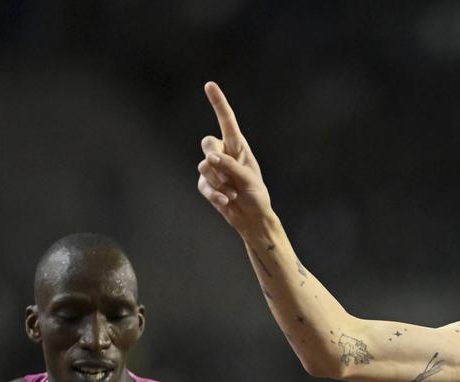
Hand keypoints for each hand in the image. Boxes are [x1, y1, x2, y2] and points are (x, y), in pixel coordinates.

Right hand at [197, 81, 271, 232]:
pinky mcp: (206, 184)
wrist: (252, 217)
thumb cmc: (256, 195)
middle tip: (229, 176)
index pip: (227, 121)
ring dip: (220, 182)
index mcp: (238, 146)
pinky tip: (226, 202)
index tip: (210, 85)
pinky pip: (203, 185)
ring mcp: (212, 169)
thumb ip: (230, 166)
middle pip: (207, 143)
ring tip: (233, 193)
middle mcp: (223, 154)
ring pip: (203, 166)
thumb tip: (209, 158)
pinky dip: (215, 194)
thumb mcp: (248, 179)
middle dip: (215, 159)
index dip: (218, 103)